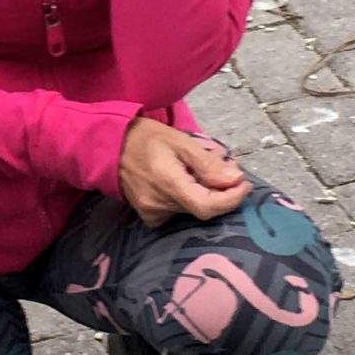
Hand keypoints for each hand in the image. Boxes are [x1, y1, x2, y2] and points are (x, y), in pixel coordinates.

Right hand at [118, 119, 251, 227]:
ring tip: (201, 172)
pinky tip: (185, 184)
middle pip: (202, 208)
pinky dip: (190, 200)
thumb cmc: (146, 138)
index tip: (244, 184)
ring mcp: (152, 213)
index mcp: (168, 183)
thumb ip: (208, 163)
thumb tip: (235, 179)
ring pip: (192, 211)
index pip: (208, 206)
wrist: (110, 146)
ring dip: (206, 194)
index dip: (231, 199)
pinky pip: (179, 214)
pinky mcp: (149, 217)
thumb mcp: (180, 141)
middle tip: (227, 170)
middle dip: (221, 192)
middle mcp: (159, 204)